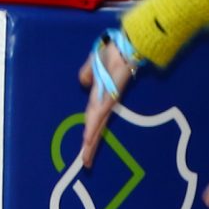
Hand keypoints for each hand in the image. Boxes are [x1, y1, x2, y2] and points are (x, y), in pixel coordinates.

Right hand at [74, 37, 135, 156]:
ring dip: (91, 143)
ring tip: (86, 160)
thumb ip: (87, 74)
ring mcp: (108, 100)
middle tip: (86, 164)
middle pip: (96, 128)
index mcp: (101, 96)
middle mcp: (105, 102)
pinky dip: (92, 128)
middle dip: (90, 146)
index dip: (89, 132)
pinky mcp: (110, 97)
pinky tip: (87, 140)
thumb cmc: (112, 51)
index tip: (85, 147)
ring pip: (97, 126)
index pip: (93, 119)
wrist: (125, 44)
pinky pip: (98, 115)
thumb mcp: (93, 63)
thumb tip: (83, 84)